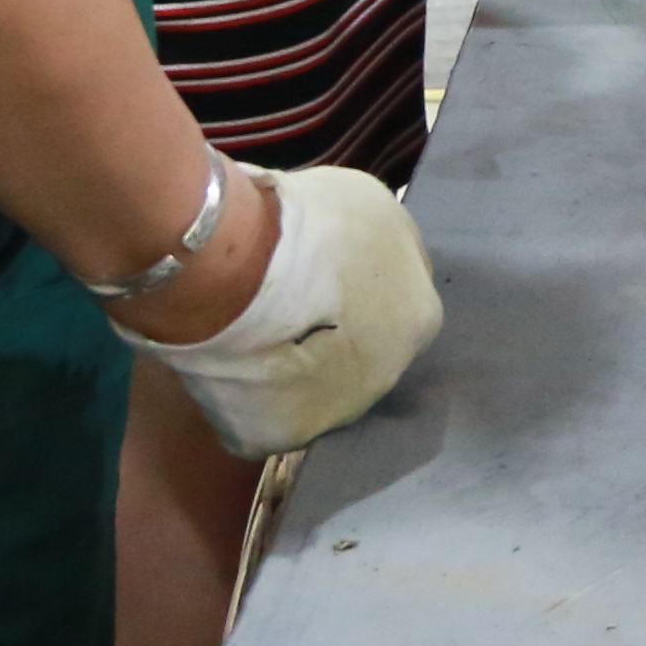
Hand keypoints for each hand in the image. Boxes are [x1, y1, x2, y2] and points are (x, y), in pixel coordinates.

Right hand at [126, 166, 443, 458]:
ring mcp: (336, 416)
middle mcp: (390, 377)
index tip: (316, 281)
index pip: (396, 314)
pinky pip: (263, 421)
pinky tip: (224, 370)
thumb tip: (370, 259)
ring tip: (245, 339)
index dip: (354, 298)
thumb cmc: (305, 223)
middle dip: (328, 341)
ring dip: (288, 374)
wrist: (235, 273)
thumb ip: (384, 245)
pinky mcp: (280, 438)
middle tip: (281, 311)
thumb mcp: (370, 206)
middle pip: (358, 361)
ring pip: (312, 396)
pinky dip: (244, 401)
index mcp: (421, 318)